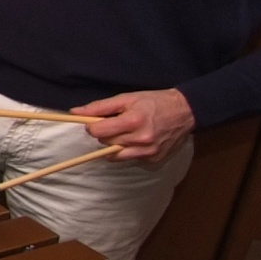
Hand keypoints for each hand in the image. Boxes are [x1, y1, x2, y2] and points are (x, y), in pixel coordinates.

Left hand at [70, 88, 194, 162]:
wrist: (185, 112)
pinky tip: (137, 140)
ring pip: (115, 155)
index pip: (98, 132)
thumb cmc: (154, 102)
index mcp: (133, 121)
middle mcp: (141, 139)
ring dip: (114, 145)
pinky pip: (130, 159)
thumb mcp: (127, 98)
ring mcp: (148, 152)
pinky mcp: (154, 160)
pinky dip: (128, 151)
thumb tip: (75, 112)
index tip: (96, 122)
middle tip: (115, 124)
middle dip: (105, 134)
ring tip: (125, 133)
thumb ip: (100, 107)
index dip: (92, 127)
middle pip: (106, 143)